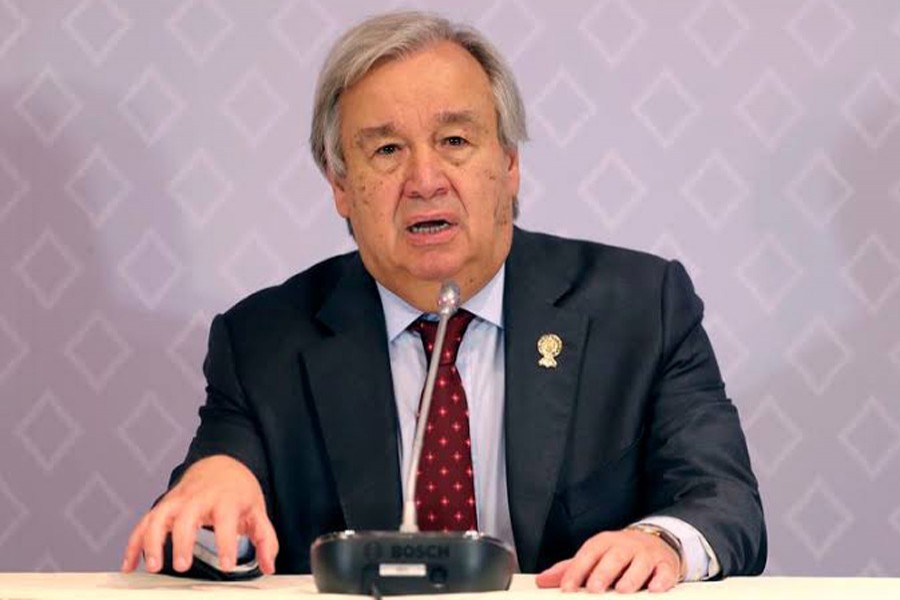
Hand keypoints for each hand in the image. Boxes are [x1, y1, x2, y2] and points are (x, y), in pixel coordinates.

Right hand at [121, 455, 278, 574]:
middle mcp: (199, 497)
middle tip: (182, 566)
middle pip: (186, 516)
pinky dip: (134, 543)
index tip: (226, 565)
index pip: (226, 521)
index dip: (226, 543)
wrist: (222, 464)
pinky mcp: (163, 505)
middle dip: (182, 541)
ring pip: (158, 516)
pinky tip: (129, 565)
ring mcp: (178, 500)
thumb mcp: (257, 510)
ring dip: (152, 541)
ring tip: (152, 566)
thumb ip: (264, 539)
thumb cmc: (238, 491)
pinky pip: (144, 523)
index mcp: (226, 499)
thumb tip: (269, 565)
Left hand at [535, 528, 681, 592]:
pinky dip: (660, 580)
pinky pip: (664, 572)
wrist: (655, 541)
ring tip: (622, 590)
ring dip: (631, 577)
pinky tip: (654, 589)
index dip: (577, 571)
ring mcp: (646, 554)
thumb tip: (541, 580)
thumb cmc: (619, 553)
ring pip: (639, 563)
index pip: (588, 554)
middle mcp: (625, 546)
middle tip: (594, 588)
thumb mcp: (594, 557)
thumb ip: (571, 569)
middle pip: (614, 557)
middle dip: (603, 572)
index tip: (567, 588)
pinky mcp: (665, 564)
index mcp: (604, 543)